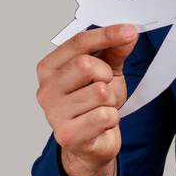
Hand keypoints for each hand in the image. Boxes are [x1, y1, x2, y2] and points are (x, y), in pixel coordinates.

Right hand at [35, 24, 139, 175]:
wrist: (92, 144)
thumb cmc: (94, 106)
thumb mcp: (106, 72)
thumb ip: (115, 51)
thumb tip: (128, 32)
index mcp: (50, 68)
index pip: (78, 43)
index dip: (106, 35)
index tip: (129, 31)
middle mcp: (46, 90)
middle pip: (86, 64)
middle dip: (106, 75)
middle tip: (104, 87)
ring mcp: (54, 114)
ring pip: (100, 92)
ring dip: (111, 101)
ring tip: (102, 108)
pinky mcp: (68, 135)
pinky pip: (104, 115)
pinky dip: (111, 118)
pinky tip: (101, 124)